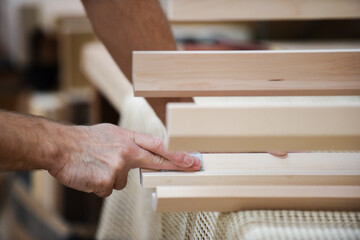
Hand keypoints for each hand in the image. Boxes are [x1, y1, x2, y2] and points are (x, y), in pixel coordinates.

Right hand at [48, 124, 200, 196]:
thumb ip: (128, 143)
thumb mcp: (111, 133)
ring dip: (111, 178)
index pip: (158, 146)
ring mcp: (117, 166)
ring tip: (97, 166)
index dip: (176, 153)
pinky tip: (91, 174)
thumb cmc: (85, 140)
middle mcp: (126, 151)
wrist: (60, 146)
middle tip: (193, 166)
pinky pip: (108, 189)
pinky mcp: (106, 181)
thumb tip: (141, 153)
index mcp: (127, 138)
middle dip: (176, 165)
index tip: (192, 158)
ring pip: (122, 182)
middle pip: (156, 161)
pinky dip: (100, 185)